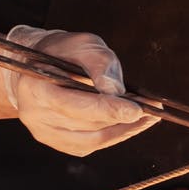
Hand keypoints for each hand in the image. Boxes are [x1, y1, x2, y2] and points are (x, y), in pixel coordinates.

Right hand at [5, 25, 158, 156]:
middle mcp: (35, 115)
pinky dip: (115, 134)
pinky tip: (131, 123)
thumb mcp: (82, 44)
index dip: (108, 109)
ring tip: (148, 114)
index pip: (74, 105)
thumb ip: (99, 63)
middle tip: (153, 107)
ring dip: (125, 128)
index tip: (138, 109)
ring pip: (94, 139)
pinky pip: (92, 144)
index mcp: (35, 87)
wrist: (37, 65)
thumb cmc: (62, 52)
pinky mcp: (58, 142)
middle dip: (123, 117)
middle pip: (88, 125)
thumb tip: (117, 90)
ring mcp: (45, 132)